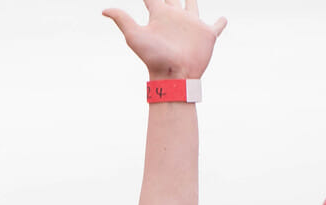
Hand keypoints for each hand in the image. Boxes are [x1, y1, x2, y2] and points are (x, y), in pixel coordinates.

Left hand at [102, 0, 224, 79]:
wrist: (173, 76)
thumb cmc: (153, 57)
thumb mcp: (135, 36)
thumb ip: (122, 20)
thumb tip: (103, 10)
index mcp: (160, 16)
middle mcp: (175, 18)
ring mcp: (192, 26)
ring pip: (193, 6)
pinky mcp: (207, 35)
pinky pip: (216, 26)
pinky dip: (220, 22)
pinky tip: (222, 19)